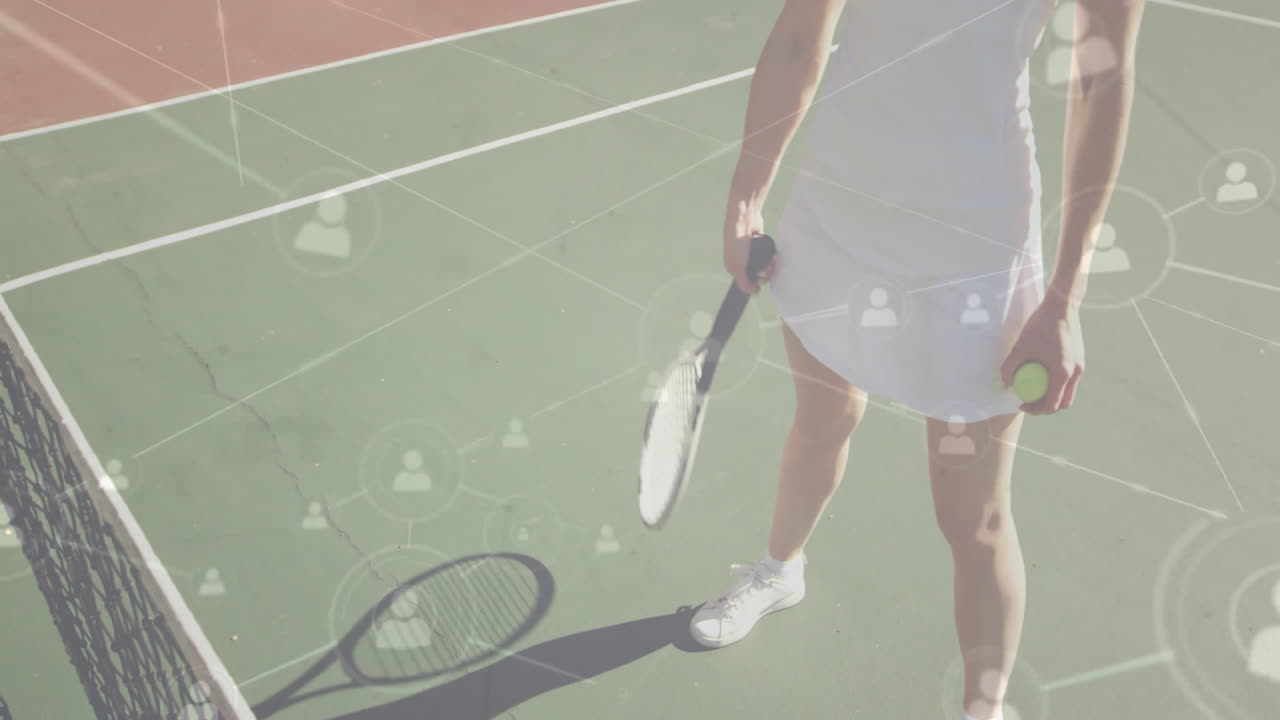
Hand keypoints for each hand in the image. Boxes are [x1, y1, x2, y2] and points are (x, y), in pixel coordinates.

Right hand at [723, 196, 776, 293]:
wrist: (744, 220)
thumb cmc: (736, 243)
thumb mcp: (737, 266)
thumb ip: (745, 282)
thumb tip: (754, 293)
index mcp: (734, 268)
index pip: (747, 282)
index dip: (756, 283)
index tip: (761, 281)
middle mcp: (743, 261)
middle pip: (758, 274)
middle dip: (765, 274)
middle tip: (768, 268)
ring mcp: (752, 253)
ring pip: (765, 265)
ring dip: (770, 266)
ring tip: (772, 261)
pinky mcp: (761, 245)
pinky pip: (768, 255)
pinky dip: (772, 257)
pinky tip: (774, 256)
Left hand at [1000, 296, 1084, 414]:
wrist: (1061, 305)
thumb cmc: (1040, 325)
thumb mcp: (1020, 347)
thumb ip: (1010, 368)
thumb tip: (1005, 384)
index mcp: (1063, 373)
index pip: (1052, 404)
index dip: (1035, 410)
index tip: (1021, 405)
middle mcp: (1075, 372)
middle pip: (1063, 402)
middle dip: (1046, 407)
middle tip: (1028, 402)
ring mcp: (1080, 365)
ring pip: (1068, 391)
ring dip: (1052, 395)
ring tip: (1034, 389)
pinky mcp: (1079, 358)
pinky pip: (1069, 378)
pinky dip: (1057, 383)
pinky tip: (1042, 374)